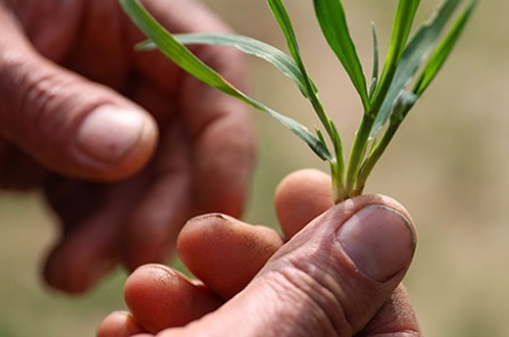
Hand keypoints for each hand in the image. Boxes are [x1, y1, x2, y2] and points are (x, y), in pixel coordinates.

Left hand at [0, 0, 253, 292]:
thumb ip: (49, 101)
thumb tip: (136, 150)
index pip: (204, 59)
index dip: (225, 128)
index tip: (219, 199)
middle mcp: (114, 53)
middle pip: (182, 132)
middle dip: (166, 197)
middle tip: (140, 256)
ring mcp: (89, 107)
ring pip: (143, 179)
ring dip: (123, 231)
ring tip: (76, 274)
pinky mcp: (58, 154)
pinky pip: (95, 204)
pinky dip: (87, 242)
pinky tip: (59, 270)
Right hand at [98, 169, 419, 336]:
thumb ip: (326, 286)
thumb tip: (388, 220)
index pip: (387, 320)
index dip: (347, 248)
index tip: (300, 186)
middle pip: (307, 312)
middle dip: (248, 262)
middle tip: (196, 236)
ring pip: (245, 326)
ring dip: (189, 293)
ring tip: (141, 287)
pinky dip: (162, 329)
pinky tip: (120, 325)